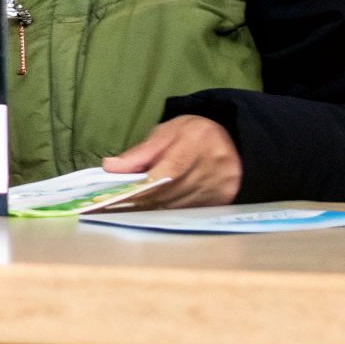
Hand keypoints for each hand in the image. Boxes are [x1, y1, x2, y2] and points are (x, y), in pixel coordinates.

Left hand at [102, 116, 242, 207]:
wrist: (233, 141)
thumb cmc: (194, 134)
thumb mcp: (166, 132)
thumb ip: (139, 153)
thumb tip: (110, 167)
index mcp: (194, 142)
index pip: (165, 173)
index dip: (140, 188)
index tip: (117, 198)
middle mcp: (211, 167)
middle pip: (169, 193)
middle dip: (141, 200)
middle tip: (115, 205)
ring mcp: (220, 186)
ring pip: (177, 206)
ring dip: (153, 208)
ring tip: (132, 207)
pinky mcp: (223, 200)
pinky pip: (189, 210)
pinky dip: (170, 210)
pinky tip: (156, 207)